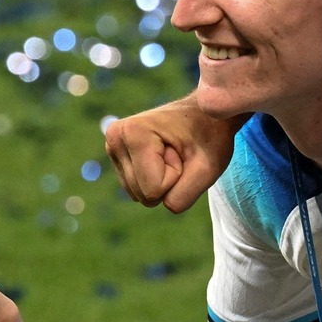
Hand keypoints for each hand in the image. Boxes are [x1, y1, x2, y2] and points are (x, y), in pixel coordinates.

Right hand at [105, 96, 243, 210]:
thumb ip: (185, 195)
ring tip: (173, 154)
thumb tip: (166, 206)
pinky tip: (163, 157)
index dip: (177, 177)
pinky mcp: (117, 157)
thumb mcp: (208, 169)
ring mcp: (113, 147)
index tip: (183, 152)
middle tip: (180, 154)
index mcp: (132, 133)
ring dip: (163, 181)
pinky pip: (138, 191)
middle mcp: (115, 138)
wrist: (205, 115)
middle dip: (169, 181)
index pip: (153, 190)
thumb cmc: (209, 137)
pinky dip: (155, 181)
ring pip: (140, 195)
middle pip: (144, 195)